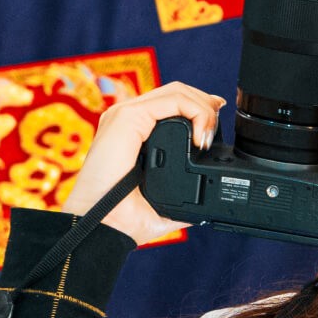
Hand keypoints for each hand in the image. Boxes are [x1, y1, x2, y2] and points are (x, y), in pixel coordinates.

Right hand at [61, 81, 222, 244]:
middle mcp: (128, 119)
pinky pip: (171, 100)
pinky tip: (200, 138)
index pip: (170, 104)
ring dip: (203, 108)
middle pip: (177, 92)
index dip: (199, 109)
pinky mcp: (127, 118)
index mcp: (132, 132)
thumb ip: (181, 203)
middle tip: (215, 132)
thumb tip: (202, 211)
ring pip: (177, 91)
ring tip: (209, 137)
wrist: (102, 226)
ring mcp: (125, 115)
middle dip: (205, 105)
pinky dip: (195, 112)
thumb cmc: (121, 218)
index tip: (212, 130)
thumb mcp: (161, 206)